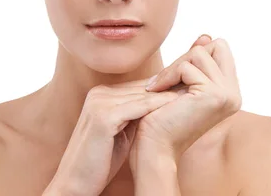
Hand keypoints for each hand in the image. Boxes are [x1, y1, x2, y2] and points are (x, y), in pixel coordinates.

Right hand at [44, 79, 179, 195]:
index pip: (138, 86)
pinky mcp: (103, 116)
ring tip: (192, 93)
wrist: (75, 183)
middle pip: (141, 86)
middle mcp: (99, 93)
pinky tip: (177, 106)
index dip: (163, 88)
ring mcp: (99, 103)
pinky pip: (139, 107)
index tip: (188, 88)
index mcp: (101, 95)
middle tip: (195, 86)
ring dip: (167, 94)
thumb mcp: (119, 134)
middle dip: (169, 87)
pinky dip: (158, 107)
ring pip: (143, 94)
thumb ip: (134, 117)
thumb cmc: (99, 163)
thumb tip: (161, 107)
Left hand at [129, 35, 241, 168]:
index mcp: (230, 92)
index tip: (174, 74)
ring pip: (199, 53)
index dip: (195, 53)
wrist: (153, 147)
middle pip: (217, 45)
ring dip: (173, 68)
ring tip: (158, 87)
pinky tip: (156, 92)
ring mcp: (227, 94)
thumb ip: (196, 62)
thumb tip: (206, 35)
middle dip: (187, 57)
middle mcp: (234, 94)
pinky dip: (168, 76)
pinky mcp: (214, 95)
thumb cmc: (161, 116)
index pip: (220, 48)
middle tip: (165, 80)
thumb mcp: (181, 84)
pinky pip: (187, 66)